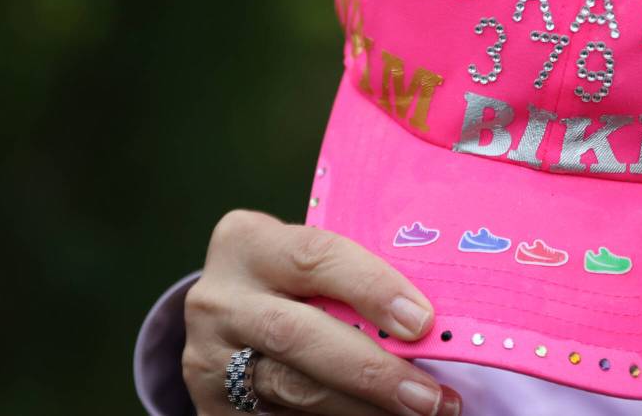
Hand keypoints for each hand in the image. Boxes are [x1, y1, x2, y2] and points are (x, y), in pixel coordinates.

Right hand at [182, 210, 461, 415]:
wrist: (227, 317)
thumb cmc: (294, 280)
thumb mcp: (309, 263)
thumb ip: (353, 279)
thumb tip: (433, 320)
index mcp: (247, 242)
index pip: (316, 257)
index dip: (372, 288)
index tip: (423, 321)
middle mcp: (220, 298)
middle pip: (299, 334)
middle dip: (371, 369)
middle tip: (430, 396)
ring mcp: (209, 356)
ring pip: (292, 388)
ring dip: (363, 407)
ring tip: (420, 412)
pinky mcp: (211, 406)